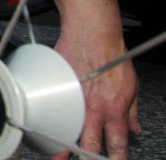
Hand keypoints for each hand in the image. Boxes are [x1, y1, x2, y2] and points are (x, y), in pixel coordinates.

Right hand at [52, 20, 140, 159]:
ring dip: (62, 148)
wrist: (92, 32)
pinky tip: (44, 125)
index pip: (117, 146)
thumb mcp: (132, 85)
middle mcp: (94, 109)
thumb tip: (135, 128)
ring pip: (67, 131)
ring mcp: (74, 99)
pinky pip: (53, 107)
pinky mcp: (58, 87)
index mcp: (115, 110)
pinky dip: (49, 117)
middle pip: (89, 146)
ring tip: (57, 156)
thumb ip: (133, 111)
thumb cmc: (111, 53)